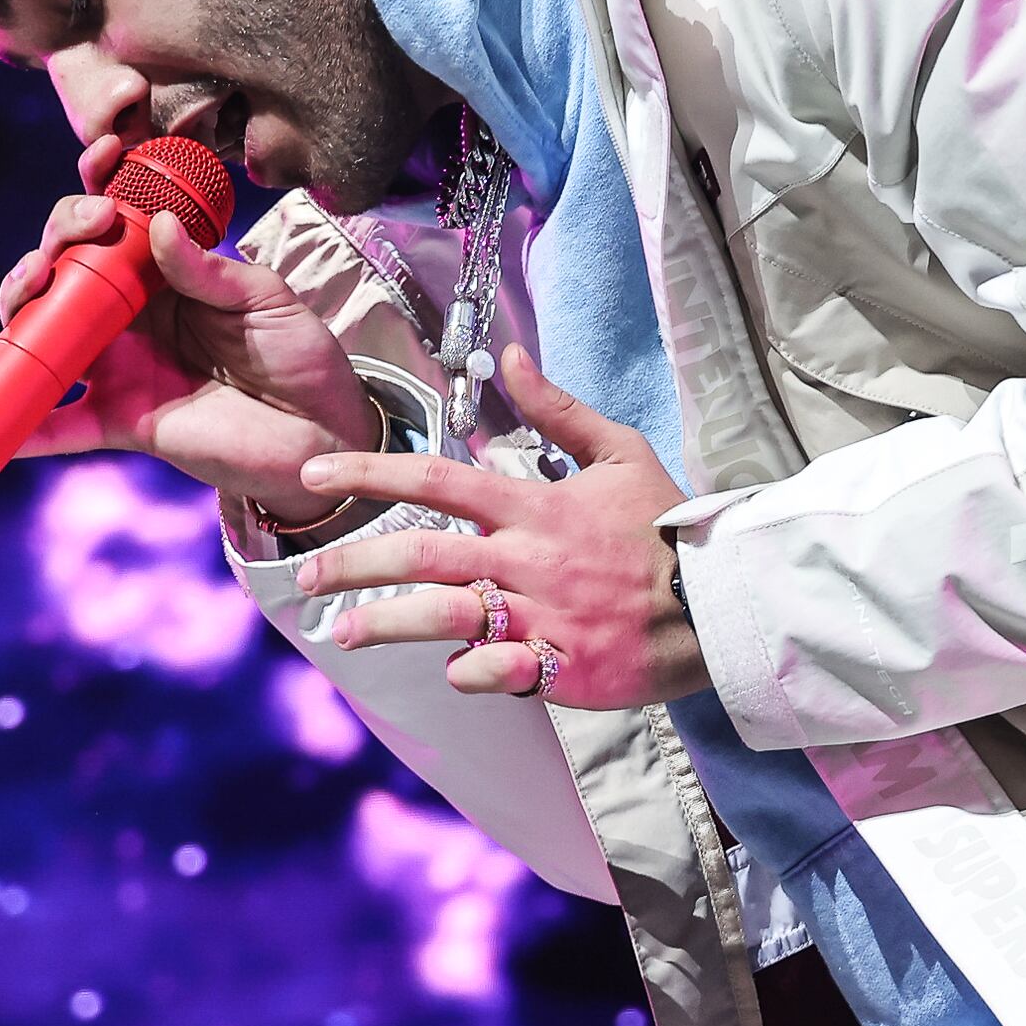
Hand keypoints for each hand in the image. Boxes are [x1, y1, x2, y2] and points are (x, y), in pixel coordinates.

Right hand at [0, 134, 378, 522]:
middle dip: (56, 237)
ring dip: (20, 307)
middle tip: (86, 228)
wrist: (322, 431)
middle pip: (66, 266)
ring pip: (45, 332)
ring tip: (29, 288)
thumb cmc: (299, 354)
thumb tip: (163, 225)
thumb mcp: (267, 299)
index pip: (115, 221)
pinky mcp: (120, 419)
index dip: (97, 187)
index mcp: (165, 272)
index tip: (104, 157)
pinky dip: (27, 427)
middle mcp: (132, 313)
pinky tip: (1, 421)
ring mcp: (120, 363)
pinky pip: (63, 425)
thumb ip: (212, 271)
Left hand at [289, 344, 704, 708]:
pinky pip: (495, 669)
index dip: (367, 473)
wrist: (719, 599)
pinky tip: (450, 670)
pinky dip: (466, 669)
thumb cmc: (666, 525)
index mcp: (533, 506)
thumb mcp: (620, 451)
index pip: (434, 479)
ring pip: (444, 615)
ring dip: (387, 623)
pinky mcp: (560, 665)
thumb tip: (512, 355)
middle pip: (422, 554)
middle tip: (306, 576)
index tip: (313, 472)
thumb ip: (558, 409)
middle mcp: (526, 558)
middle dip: (354, 563)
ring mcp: (541, 615)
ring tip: (343, 632)